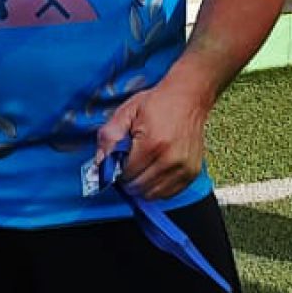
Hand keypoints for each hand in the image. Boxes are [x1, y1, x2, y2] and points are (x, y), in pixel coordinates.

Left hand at [95, 68, 213, 200]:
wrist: (188, 98)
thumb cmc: (156, 104)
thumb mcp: (126, 113)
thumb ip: (109, 138)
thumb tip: (99, 164)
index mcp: (152, 144)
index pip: (126, 175)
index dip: (118, 171)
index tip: (119, 161)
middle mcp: (170, 160)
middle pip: (139, 188)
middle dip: (129, 179)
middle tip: (129, 164)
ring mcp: (184, 169)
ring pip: (153, 195)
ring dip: (142, 185)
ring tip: (142, 167)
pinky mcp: (192, 174)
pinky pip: (168, 194)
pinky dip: (157, 187)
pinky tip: (155, 170)